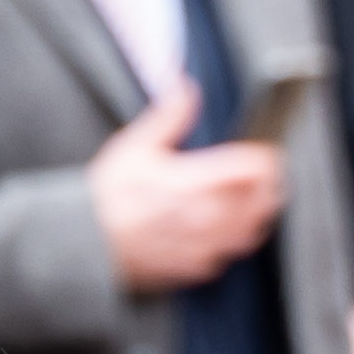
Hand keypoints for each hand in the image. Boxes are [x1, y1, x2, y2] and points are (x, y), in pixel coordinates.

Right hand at [87, 87, 286, 292]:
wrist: (85, 245)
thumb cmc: (106, 197)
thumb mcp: (133, 146)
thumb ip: (168, 116)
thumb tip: (185, 86)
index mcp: (191, 182)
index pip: (252, 169)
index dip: (265, 157)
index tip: (265, 151)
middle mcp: (203, 216)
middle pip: (261, 201)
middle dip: (268, 184)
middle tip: (267, 173)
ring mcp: (201, 245)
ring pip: (251, 230)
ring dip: (258, 212)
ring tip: (255, 199)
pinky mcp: (194, 267)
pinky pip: (230, 253)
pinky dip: (236, 238)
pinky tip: (227, 227)